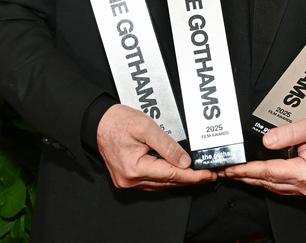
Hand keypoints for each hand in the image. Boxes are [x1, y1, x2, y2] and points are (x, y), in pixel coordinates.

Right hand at [97, 104, 216, 190]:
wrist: (98, 122)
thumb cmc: (117, 122)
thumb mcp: (146, 127)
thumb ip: (167, 145)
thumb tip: (184, 161)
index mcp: (134, 168)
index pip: (171, 174)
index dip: (192, 175)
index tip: (206, 175)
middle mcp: (130, 179)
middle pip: (167, 182)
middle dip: (189, 179)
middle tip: (207, 175)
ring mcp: (127, 181)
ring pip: (160, 184)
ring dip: (178, 180)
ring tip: (196, 175)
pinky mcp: (126, 178)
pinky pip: (151, 182)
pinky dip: (165, 178)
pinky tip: (176, 173)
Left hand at [218, 114, 305, 196]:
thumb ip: (288, 133)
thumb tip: (267, 140)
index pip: (269, 172)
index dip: (248, 170)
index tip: (232, 168)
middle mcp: (305, 185)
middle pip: (268, 182)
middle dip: (245, 176)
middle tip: (226, 171)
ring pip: (273, 186)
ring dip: (254, 180)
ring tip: (236, 173)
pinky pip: (281, 186)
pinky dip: (266, 180)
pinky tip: (256, 175)